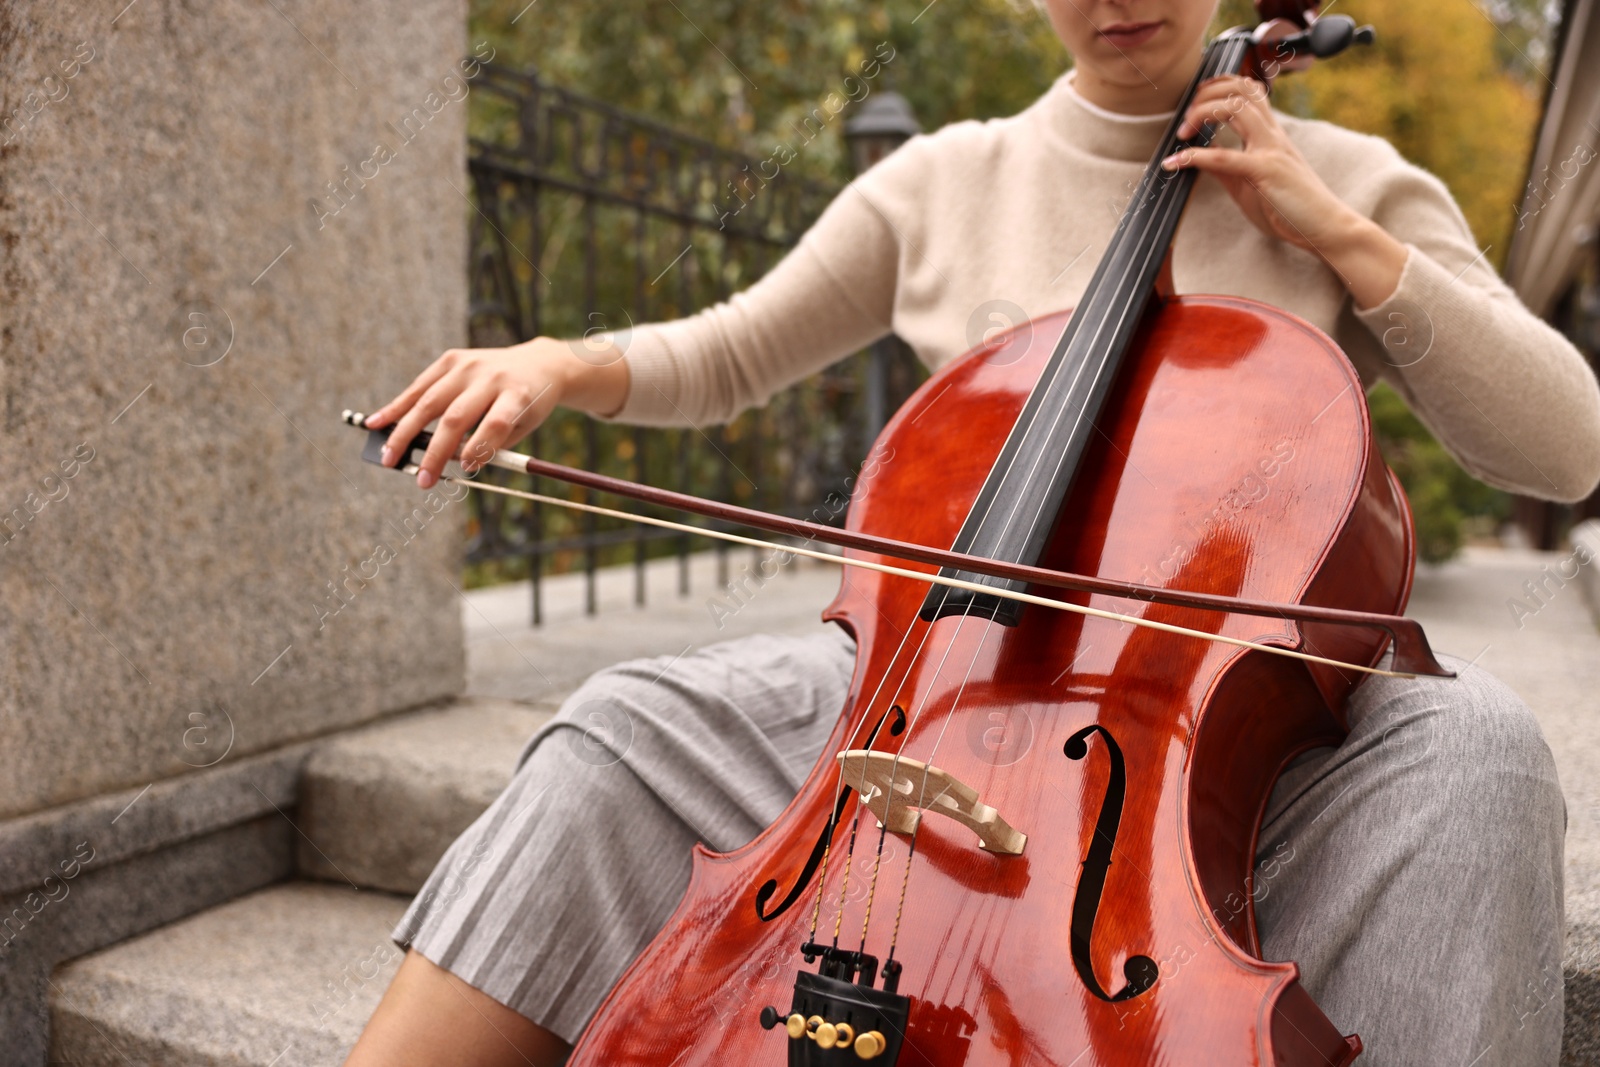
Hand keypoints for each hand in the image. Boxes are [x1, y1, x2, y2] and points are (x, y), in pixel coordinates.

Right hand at [364, 337, 629, 488]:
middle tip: (422, 480)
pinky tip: (376, 422)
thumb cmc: (528, 404)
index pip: (495, 423)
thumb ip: (492, 443)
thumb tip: (449, 460)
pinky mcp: (451, 359)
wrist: (538, 364)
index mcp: (517, 395)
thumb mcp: (524, 426)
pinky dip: (397, 406)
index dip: (479, 447)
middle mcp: (490, 377)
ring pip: (430, 401)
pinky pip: (420, 386)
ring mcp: (468, 365)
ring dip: (405, 432)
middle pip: (457, 416)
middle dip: (436, 452)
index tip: (465, 468)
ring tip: (388, 456)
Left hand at [1161, 74, 1405, 308]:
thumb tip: (1197, 155)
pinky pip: (1225, 156)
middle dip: (1206, 93)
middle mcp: (1272, 134)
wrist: (1326, 227)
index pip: (1248, 91)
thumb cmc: (1291, 208)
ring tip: (1182, 133)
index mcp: (1271, 134)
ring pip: (1236, 108)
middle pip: (1240, 89)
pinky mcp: (1266, 170)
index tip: (1195, 100)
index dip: (1219, 86)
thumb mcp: (1249, 183)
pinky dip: (1195, 156)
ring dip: (1202, 113)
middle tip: (1184, 120)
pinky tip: (1176, 162)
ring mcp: (1271, 149)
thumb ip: (1225, 167)